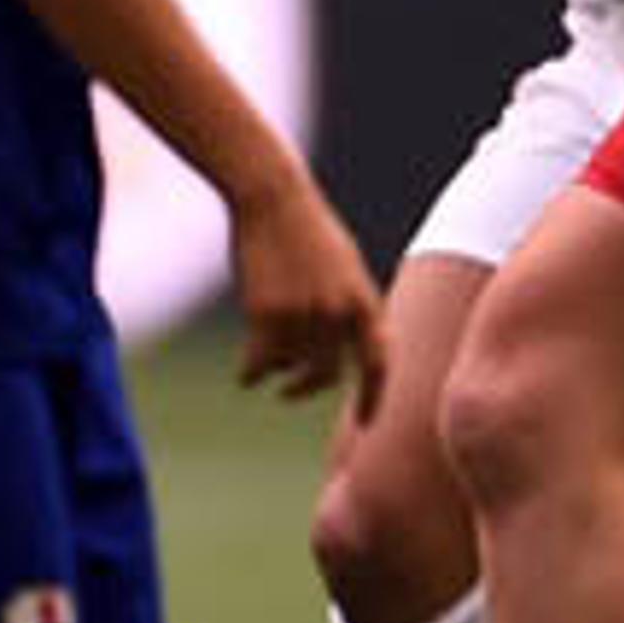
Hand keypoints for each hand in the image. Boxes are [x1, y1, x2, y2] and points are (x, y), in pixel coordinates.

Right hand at [228, 173, 384, 417]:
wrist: (272, 197)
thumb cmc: (304, 225)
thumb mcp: (343, 265)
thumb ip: (348, 307)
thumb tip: (344, 349)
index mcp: (364, 301)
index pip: (378, 363)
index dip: (374, 398)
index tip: (366, 425)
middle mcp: (338, 313)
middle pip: (326, 374)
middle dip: (306, 389)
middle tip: (290, 394)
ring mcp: (303, 314)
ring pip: (289, 365)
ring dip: (275, 370)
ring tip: (262, 367)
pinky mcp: (266, 313)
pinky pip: (261, 360)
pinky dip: (251, 372)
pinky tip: (245, 376)